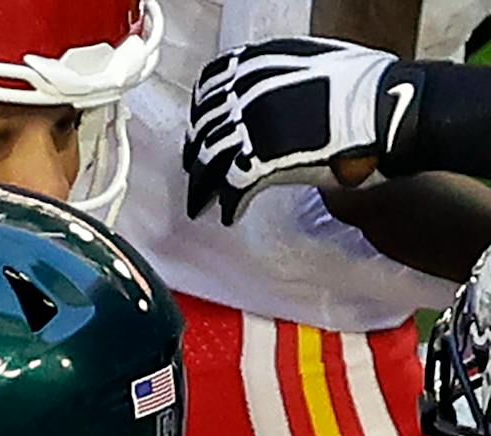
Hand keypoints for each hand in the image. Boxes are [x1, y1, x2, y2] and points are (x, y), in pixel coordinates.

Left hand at [184, 37, 410, 224]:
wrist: (396, 111)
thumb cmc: (373, 89)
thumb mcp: (319, 63)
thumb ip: (284, 75)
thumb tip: (270, 90)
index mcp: (260, 63)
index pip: (211, 87)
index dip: (203, 113)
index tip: (200, 128)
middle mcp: (249, 92)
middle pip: (205, 129)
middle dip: (197, 154)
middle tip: (195, 172)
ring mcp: (253, 128)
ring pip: (210, 162)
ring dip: (201, 188)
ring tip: (200, 204)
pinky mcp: (263, 163)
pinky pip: (232, 189)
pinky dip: (228, 206)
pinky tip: (230, 216)